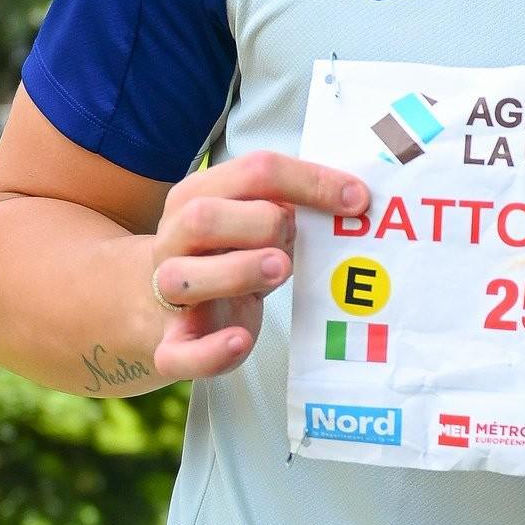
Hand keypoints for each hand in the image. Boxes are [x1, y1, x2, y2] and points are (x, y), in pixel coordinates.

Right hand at [147, 151, 367, 381]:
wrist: (173, 307)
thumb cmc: (232, 256)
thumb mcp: (257, 223)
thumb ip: (292, 208)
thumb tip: (352, 201)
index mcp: (199, 195)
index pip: (254, 171)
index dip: (310, 182)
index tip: (357, 201)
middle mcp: (176, 238)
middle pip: (204, 217)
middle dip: (262, 223)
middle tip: (295, 243)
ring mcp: (167, 291)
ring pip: (183, 278)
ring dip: (238, 272)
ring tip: (280, 270)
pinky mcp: (173, 343)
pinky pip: (177, 353)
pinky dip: (211, 351)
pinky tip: (241, 341)